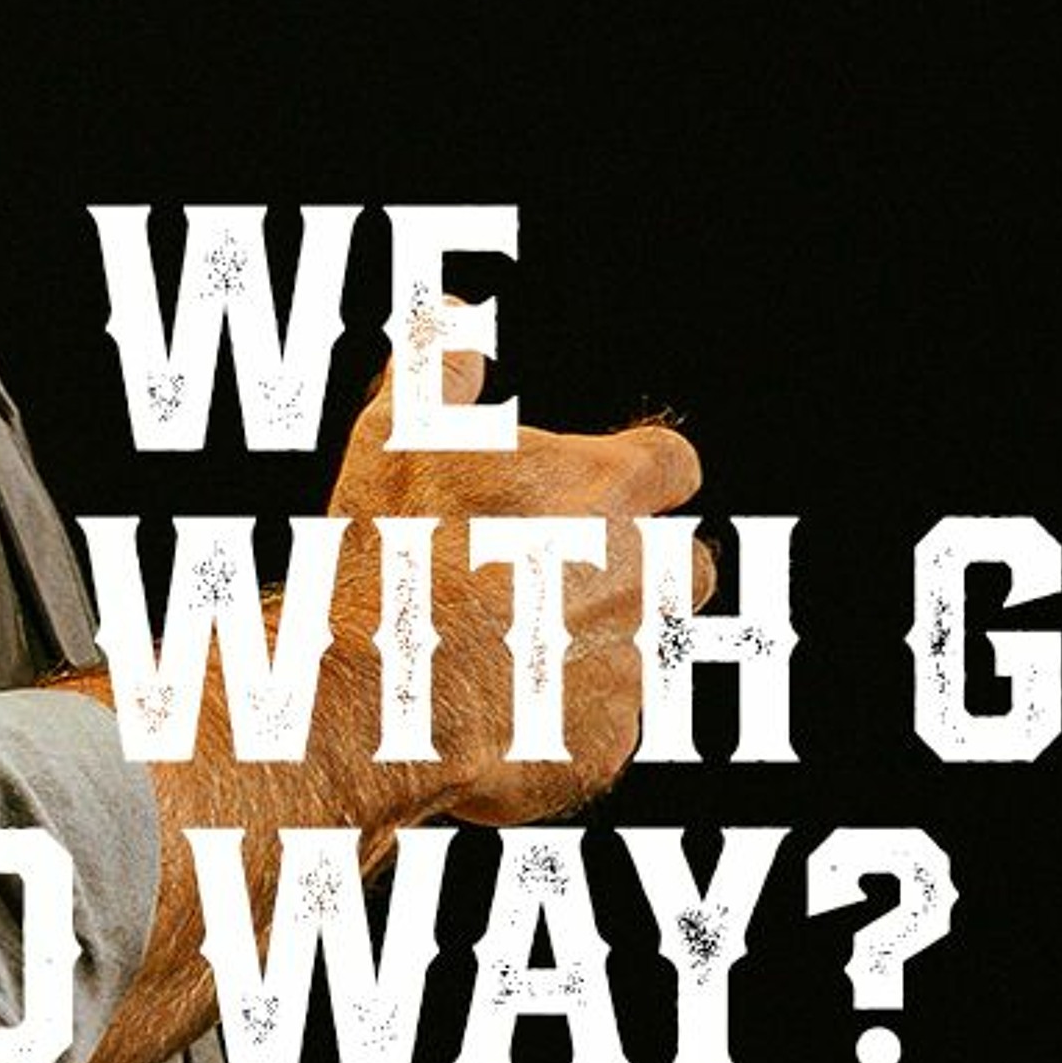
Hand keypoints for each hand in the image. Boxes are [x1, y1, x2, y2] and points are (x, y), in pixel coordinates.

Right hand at [319, 339, 705, 827]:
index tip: (598, 483)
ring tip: (504, 645)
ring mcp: (626, 667)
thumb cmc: (392, 554)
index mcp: (605, 491)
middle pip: (683, 564)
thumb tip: (452, 317)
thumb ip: (439, 365)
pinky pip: (597, 728)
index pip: (672, 463)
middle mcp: (640, 577)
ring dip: (587, 643)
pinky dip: (557, 719)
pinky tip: (493, 707)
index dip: (636, 469)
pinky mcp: (603, 745)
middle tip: (542, 571)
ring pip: (635, 649)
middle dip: (630, 567)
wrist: (378, 693)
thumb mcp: (398, 432)